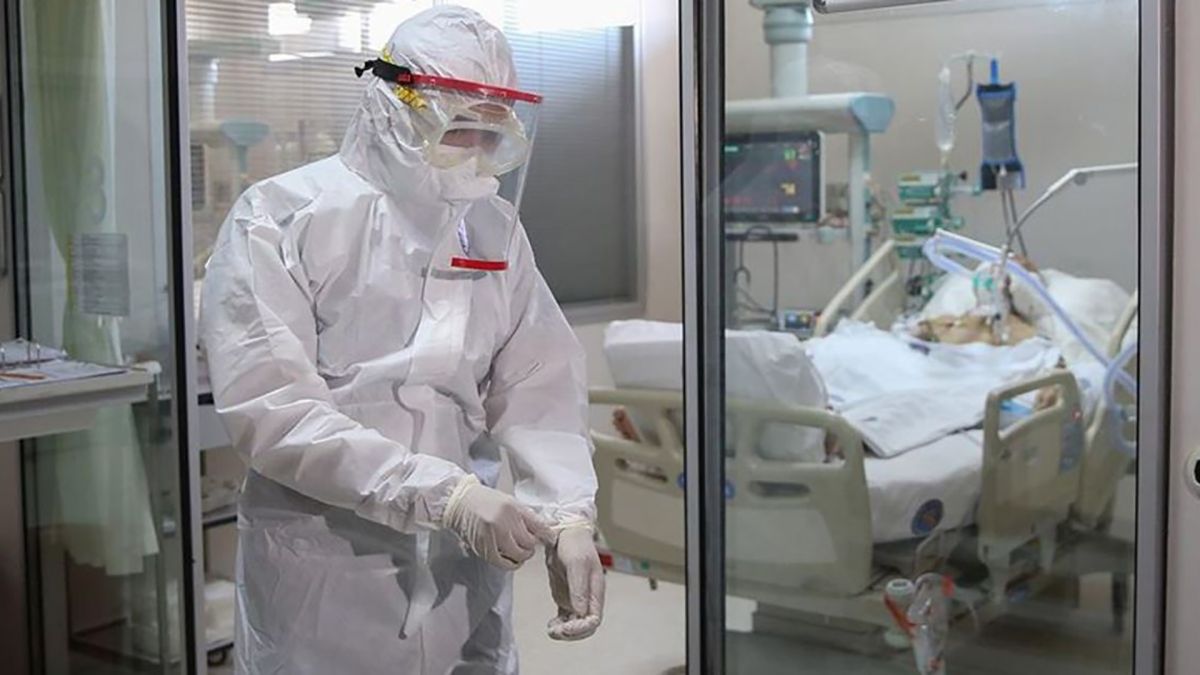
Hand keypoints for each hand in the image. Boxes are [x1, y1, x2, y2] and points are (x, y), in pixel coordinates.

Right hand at [442, 475, 549, 569]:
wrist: (458, 502)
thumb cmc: (486, 500)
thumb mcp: (510, 501)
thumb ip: (528, 516)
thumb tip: (549, 527)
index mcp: (512, 508)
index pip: (538, 526)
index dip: (547, 535)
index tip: (550, 538)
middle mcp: (503, 522)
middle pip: (529, 543)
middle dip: (532, 544)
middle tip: (529, 542)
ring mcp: (492, 537)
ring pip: (518, 554)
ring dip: (522, 555)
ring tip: (519, 549)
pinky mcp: (483, 549)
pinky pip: (503, 562)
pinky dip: (511, 563)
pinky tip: (511, 558)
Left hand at [545, 525, 604, 640]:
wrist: (564, 533)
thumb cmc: (575, 545)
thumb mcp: (577, 563)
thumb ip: (579, 588)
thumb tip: (580, 612)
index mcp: (596, 591)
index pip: (594, 620)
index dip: (582, 628)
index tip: (567, 627)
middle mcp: (588, 598)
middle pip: (585, 627)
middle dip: (571, 633)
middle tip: (556, 631)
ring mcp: (576, 599)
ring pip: (574, 625)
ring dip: (564, 632)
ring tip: (551, 629)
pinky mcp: (566, 597)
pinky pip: (565, 618)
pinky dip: (559, 625)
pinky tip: (550, 625)